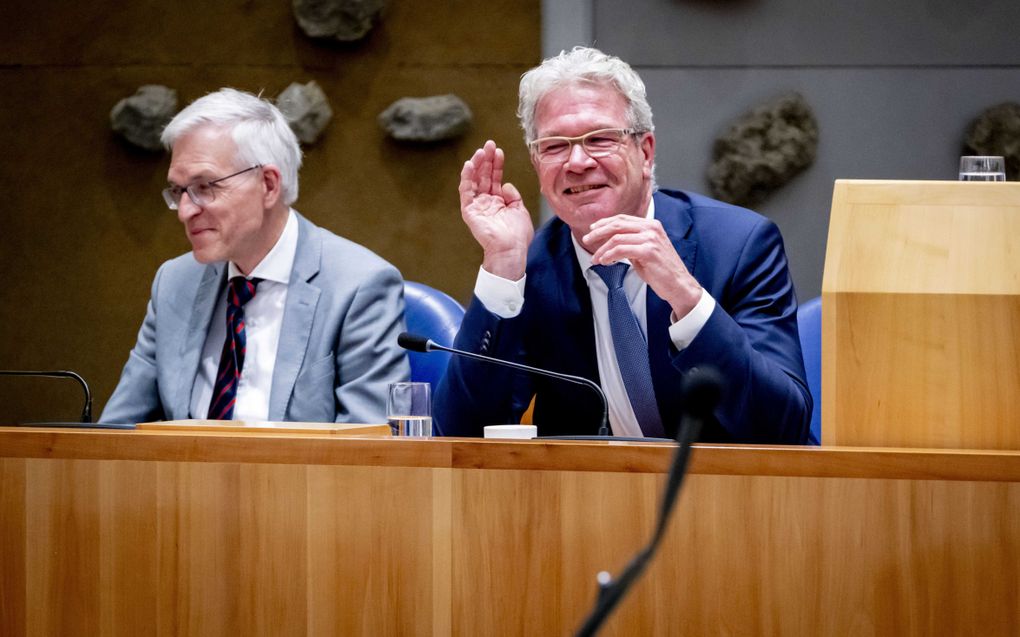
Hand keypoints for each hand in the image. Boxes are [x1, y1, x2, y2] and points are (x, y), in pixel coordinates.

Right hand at [458, 140, 533, 279]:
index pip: (495, 178)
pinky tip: (469, 165)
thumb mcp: (520, 210)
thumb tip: (506, 184)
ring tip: (481, 151)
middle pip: (484, 176)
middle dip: (486, 159)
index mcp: (498, 202)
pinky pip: (466, 191)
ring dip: (476, 165)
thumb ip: (513, 196)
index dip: (497, 164)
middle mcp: (486, 202)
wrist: (511, 250)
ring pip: (474, 180)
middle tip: (489, 144)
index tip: (499, 151)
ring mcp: (477, 206)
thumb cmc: (518, 235)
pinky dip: (466, 177)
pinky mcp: (469, 211)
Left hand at [584, 214, 702, 317]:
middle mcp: (651, 228)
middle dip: (598, 232)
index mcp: (651, 225)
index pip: (622, 218)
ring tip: (595, 258)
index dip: (605, 223)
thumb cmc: (661, 270)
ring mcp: (651, 239)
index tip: (593, 229)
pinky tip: (604, 261)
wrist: (679, 285)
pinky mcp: (648, 251)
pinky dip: (609, 255)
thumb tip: (610, 241)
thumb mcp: (644, 250)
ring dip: (602, 249)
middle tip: (587, 240)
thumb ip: (631, 242)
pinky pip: (621, 250)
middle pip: (617, 225)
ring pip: (616, 238)